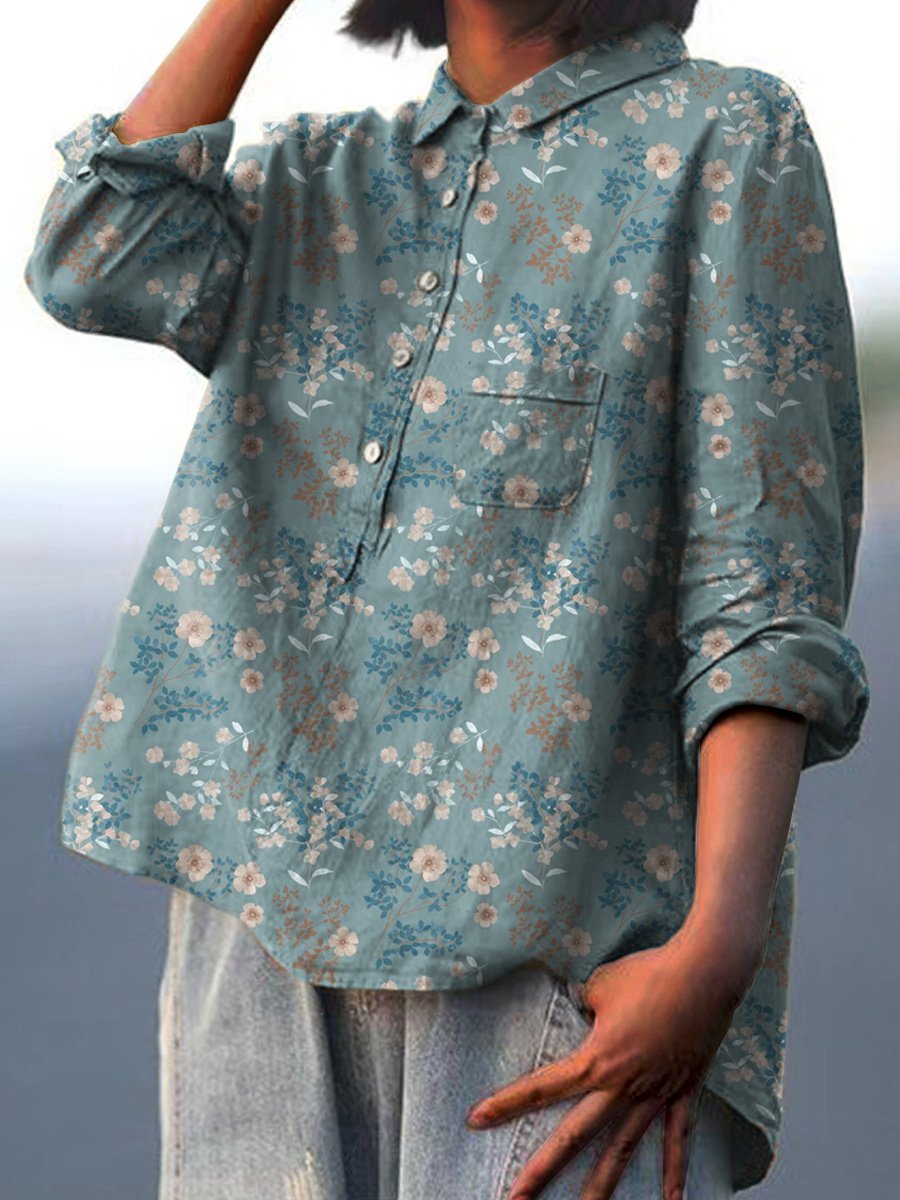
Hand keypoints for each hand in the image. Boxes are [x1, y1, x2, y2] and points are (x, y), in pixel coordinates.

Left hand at [465, 926, 759, 1199]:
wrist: (703, 973)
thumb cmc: (647, 973)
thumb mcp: (600, 985)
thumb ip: (584, 1005)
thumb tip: (583, 1011)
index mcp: (597, 1061)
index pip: (542, 1088)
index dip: (506, 1104)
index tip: (475, 1120)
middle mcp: (622, 1087)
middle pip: (574, 1137)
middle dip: (542, 1171)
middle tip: (514, 1199)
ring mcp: (654, 1094)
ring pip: (623, 1151)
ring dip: (603, 1188)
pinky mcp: (682, 1091)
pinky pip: (677, 1137)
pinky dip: (675, 1171)